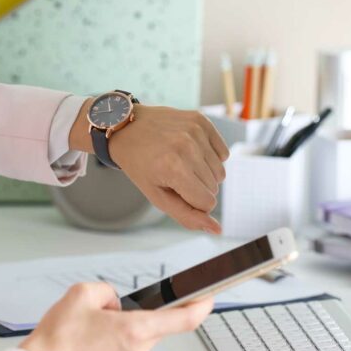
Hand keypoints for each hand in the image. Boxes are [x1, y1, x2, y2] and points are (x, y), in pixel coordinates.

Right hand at [21, 282, 212, 350]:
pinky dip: (113, 340)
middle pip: (154, 324)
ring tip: (90, 327)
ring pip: (138, 336)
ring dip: (124, 326)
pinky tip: (88, 340)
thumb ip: (108, 292)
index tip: (209, 297)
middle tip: (109, 309)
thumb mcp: (82, 294)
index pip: (183, 320)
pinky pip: (124, 349)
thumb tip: (115, 304)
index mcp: (135, 330)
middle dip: (139, 311)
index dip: (201, 306)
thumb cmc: (58, 339)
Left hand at [69, 100, 229, 233]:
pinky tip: (191, 151)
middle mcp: (187, 147)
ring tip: (181, 163)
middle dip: (197, 188)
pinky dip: (210, 157)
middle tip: (173, 175)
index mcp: (174, 169)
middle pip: (214, 188)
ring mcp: (195, 131)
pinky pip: (223, 153)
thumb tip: (217, 230)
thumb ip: (187, 216)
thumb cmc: (140, 166)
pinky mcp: (201, 121)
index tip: (176, 191)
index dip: (193, 203)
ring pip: (220, 172)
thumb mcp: (157, 197)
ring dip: (204, 173)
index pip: (208, 202)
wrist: (126, 128)